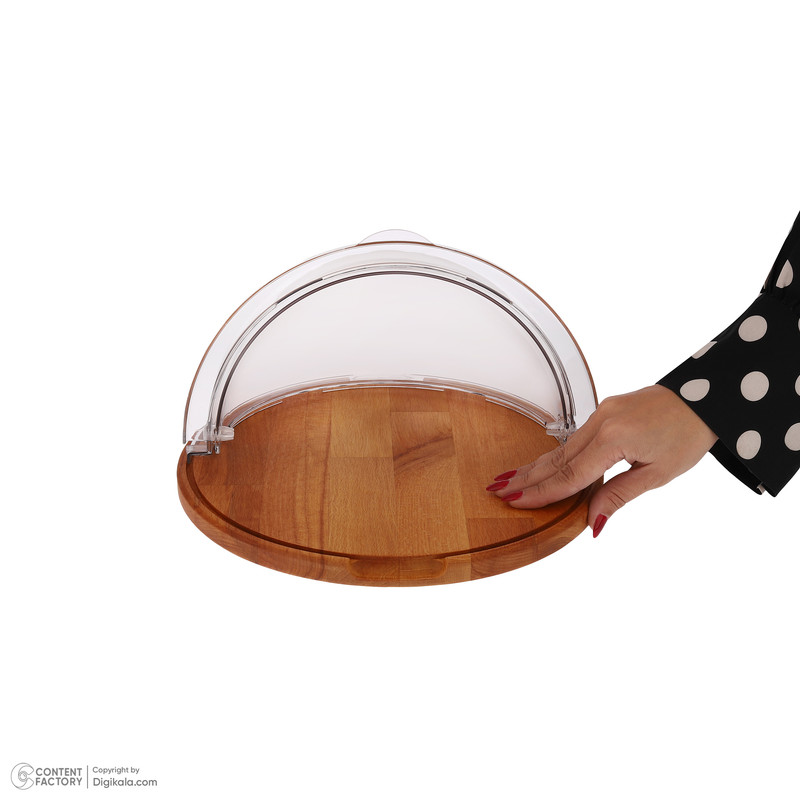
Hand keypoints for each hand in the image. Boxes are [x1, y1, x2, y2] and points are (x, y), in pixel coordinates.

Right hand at [487, 385, 717, 534]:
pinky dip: (555, 454)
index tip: (516, 501)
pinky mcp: (605, 409)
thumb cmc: (688, 436)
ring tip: (508, 478)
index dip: (541, 492)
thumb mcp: (658, 474)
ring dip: (535, 465)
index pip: (570, 474)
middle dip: (526, 477)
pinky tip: (541, 464)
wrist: (705, 399)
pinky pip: (574, 437)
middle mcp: (601, 421)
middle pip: (556, 458)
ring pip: (562, 447)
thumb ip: (618, 495)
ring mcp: (602, 412)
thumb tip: (592, 522)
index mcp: (614, 439)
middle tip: (497, 490)